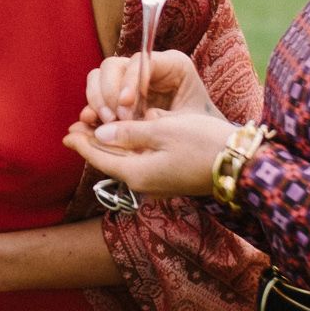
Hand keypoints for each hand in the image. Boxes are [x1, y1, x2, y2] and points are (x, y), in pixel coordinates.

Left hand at [63, 109, 229, 200]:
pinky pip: (142, 161)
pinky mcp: (171, 177)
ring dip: (110, 144)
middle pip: (111, 160)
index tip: (66, 134)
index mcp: (138, 173)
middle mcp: (145, 182)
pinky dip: (130, 147)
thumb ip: (129, 133)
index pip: (100, 158)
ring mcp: (159, 182)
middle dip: (92, 143)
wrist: (242, 167)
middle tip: (74, 128)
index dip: (82, 144)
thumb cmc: (203, 144)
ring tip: (95, 128)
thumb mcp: (163, 131)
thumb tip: (101, 133)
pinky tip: (128, 134)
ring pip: (126, 160)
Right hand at [80, 49, 222, 125]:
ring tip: (107, 124)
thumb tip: (121, 125)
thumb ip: (154, 122)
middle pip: (113, 66)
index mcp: (172, 65)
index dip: (129, 81)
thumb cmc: (201, 132)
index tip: (126, 104)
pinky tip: (91, 123)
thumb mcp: (184, 124)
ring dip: (98, 101)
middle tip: (116, 120)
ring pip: (99, 77)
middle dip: (110, 93)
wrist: (207, 146)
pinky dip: (92, 109)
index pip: (140, 61)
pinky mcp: (117, 97)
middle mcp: (146, 68)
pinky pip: (95, 95)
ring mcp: (128, 81)